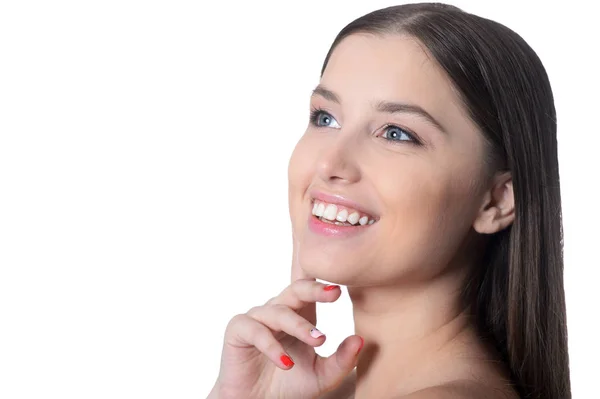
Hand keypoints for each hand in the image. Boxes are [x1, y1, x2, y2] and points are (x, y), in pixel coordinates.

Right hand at [209, 279, 362, 398]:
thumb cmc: (289, 385)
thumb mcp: (322, 376)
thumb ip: (341, 360)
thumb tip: (360, 340)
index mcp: (299, 314)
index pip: (312, 292)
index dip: (324, 287)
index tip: (342, 289)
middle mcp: (278, 310)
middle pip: (295, 290)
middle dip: (314, 290)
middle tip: (334, 294)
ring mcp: (257, 317)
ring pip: (278, 312)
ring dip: (299, 325)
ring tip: (319, 341)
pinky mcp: (238, 330)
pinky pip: (255, 330)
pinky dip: (272, 345)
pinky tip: (286, 362)